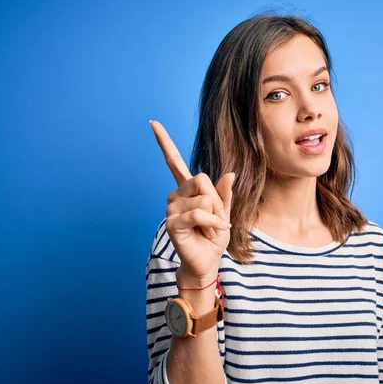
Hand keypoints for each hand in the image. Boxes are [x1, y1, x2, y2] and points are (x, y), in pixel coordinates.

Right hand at [150, 120, 234, 285]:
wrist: (207, 261)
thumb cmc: (213, 237)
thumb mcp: (225, 212)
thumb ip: (225, 193)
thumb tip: (230, 172)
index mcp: (187, 189)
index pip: (173, 161)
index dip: (164, 141)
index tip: (152, 122)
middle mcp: (176, 195)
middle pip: (201, 179)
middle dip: (217, 200)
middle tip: (217, 219)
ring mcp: (171, 208)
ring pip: (204, 198)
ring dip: (216, 217)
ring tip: (210, 229)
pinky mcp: (172, 223)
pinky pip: (199, 213)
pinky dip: (212, 223)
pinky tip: (211, 232)